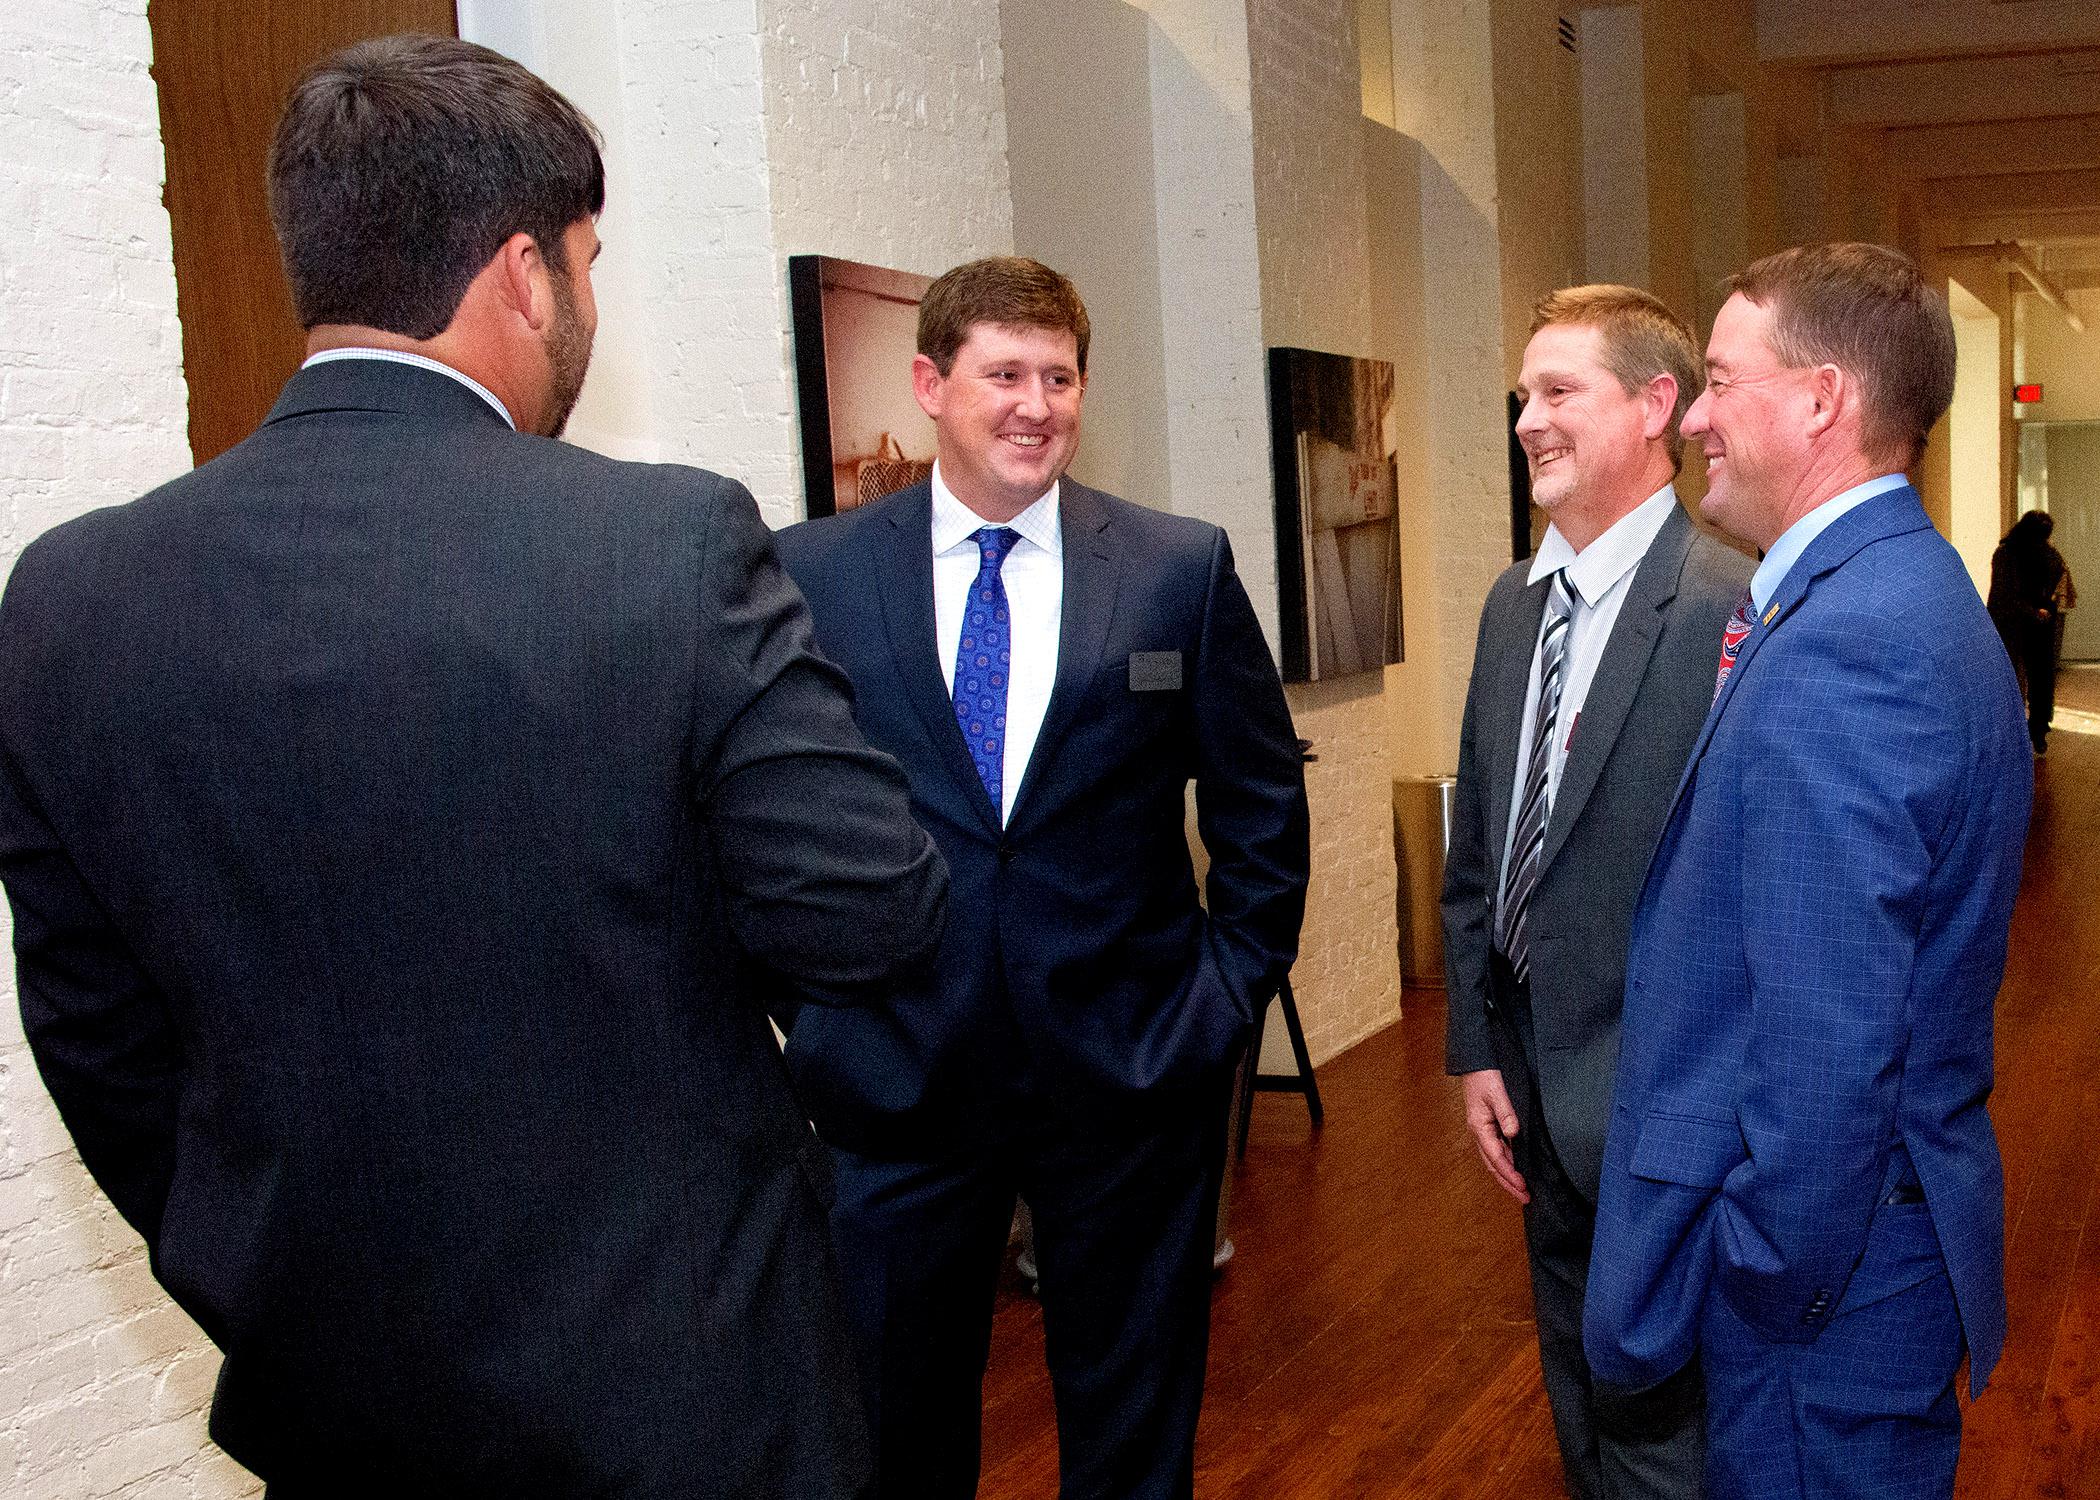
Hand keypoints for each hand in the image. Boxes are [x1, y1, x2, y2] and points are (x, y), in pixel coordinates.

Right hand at [1461, 1069, 1528, 1202]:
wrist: (1476, 1062)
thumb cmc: (1484, 1075)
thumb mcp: (1497, 1092)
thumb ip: (1506, 1113)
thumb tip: (1513, 1134)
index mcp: (1479, 1127)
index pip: (1495, 1158)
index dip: (1509, 1174)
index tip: (1523, 1186)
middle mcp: (1479, 1132)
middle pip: (1493, 1165)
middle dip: (1508, 1183)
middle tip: (1524, 1198)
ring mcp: (1483, 1130)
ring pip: (1494, 1160)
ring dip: (1507, 1176)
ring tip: (1521, 1190)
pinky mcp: (1488, 1126)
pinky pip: (1496, 1150)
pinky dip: (1506, 1163)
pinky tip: (1515, 1167)